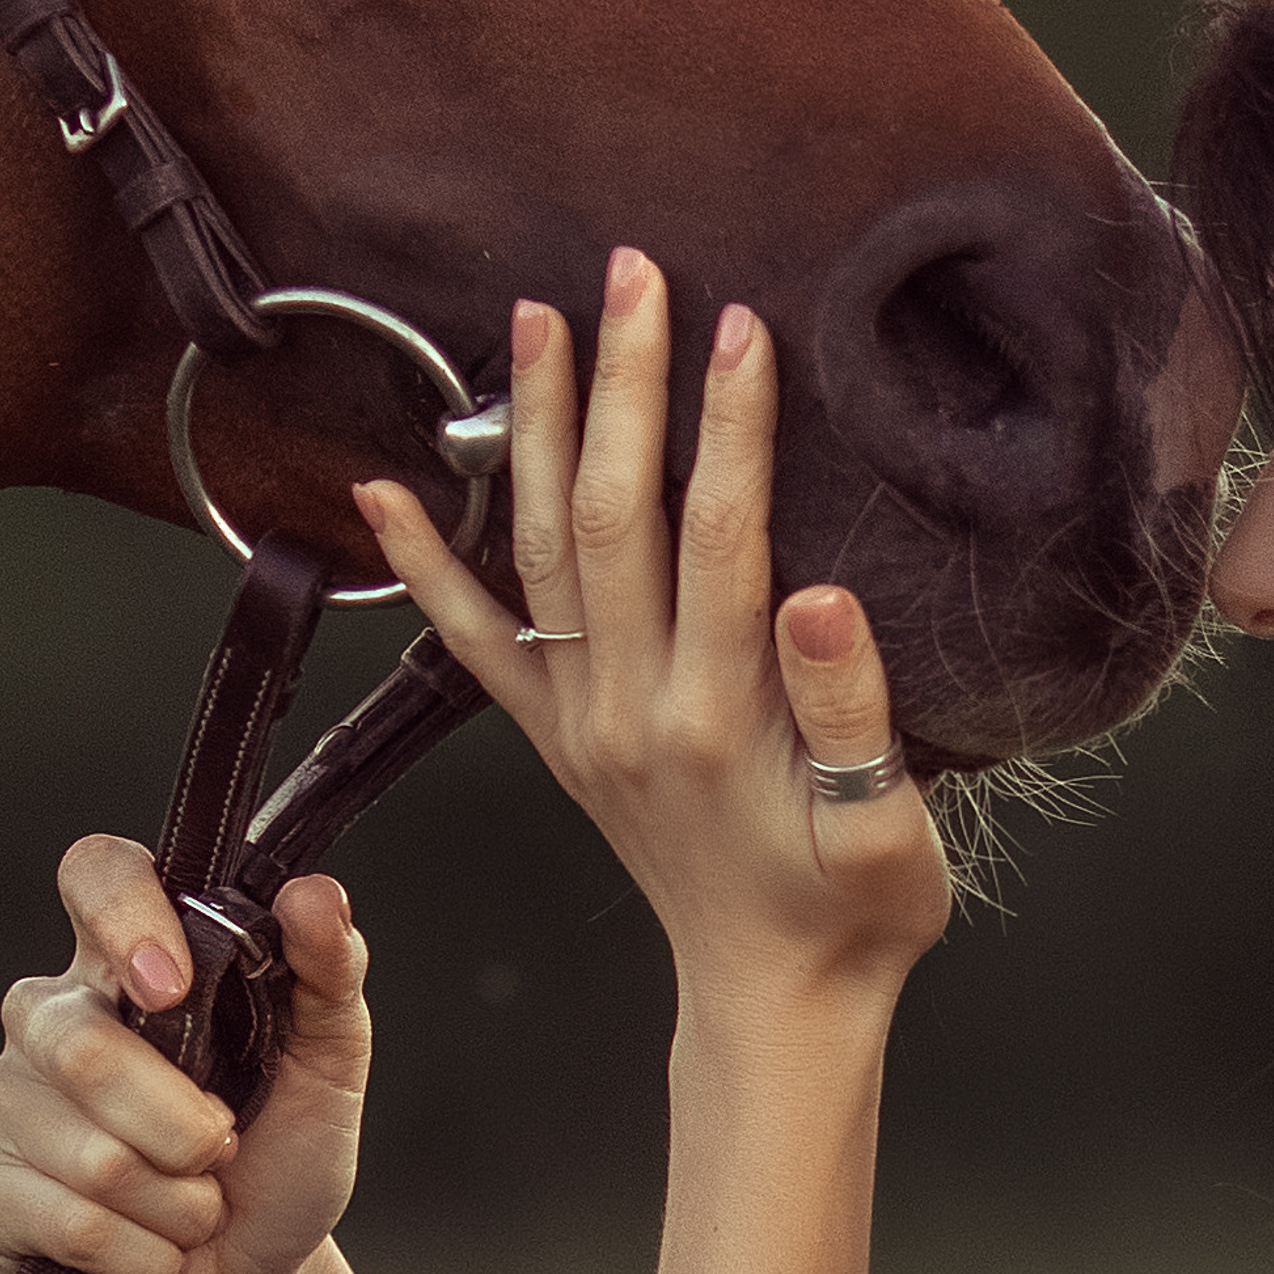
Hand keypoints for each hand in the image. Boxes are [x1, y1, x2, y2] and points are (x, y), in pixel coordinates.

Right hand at [0, 839, 373, 1273]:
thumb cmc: (279, 1165)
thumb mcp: (328, 1069)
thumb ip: (330, 974)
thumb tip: (314, 894)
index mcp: (126, 960)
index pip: (96, 874)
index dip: (126, 915)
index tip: (174, 988)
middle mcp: (48, 1015)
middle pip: (85, 1048)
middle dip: (184, 1128)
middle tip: (219, 1151)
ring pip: (89, 1154)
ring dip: (176, 1203)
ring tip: (187, 1207)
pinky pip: (70, 1222)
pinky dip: (142, 1254)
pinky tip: (147, 1252)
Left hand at [353, 248, 952, 1027]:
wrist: (774, 1001)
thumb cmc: (854, 914)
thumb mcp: (890, 830)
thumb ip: (853, 712)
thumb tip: (817, 594)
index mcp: (720, 717)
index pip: (720, 531)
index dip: (729, 420)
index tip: (736, 320)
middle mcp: (630, 707)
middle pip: (613, 513)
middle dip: (621, 384)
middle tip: (630, 272)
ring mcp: (578, 720)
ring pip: (540, 548)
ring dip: (531, 428)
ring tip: (532, 320)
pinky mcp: (552, 738)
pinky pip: (472, 641)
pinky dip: (424, 563)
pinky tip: (382, 490)